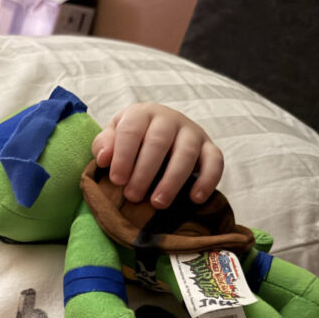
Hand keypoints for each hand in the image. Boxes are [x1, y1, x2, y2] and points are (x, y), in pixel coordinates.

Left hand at [91, 103, 222, 208]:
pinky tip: (196, 198)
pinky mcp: (209, 147)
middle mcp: (169, 119)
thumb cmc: (131, 140)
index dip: (123, 156)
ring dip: (172, 180)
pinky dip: (208, 179)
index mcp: (142, 114)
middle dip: (144, 172)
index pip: (131, 131)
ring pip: (186, 153)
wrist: (159, 132)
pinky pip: (215, 161)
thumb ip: (103, 145)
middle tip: (133, 196)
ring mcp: (192, 132)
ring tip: (158, 203)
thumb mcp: (112, 136)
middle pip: (158, 142)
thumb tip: (104, 158)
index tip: (116, 180)